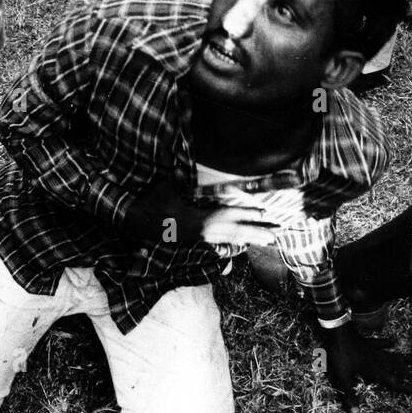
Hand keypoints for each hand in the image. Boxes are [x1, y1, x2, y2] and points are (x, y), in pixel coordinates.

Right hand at [124, 180, 277, 247]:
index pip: (225, 215)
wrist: (135, 221)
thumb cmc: (151, 202)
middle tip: (276, 235)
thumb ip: (177, 180)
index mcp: (197, 220)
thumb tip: (181, 170)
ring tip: (267, 239)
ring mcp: (198, 238)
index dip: (244, 213)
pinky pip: (219, 242)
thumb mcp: (165, 188)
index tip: (262, 212)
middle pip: (233, 233)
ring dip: (248, 239)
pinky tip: (244, 242)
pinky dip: (234, 241)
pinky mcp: (195, 240)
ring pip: (229, 240)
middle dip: (255, 233)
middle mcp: (201, 232)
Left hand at [322, 322, 411, 412]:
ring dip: (404, 358)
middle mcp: (378, 361)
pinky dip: (387, 343)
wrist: (338, 332)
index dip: (407, 387)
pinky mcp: (368, 342)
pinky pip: (380, 343)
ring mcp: (374, 350)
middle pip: (398, 368)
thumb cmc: (341, 356)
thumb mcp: (343, 378)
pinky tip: (393, 342)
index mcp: (375, 371)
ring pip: (392, 356)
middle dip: (411, 372)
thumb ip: (350, 396)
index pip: (394, 382)